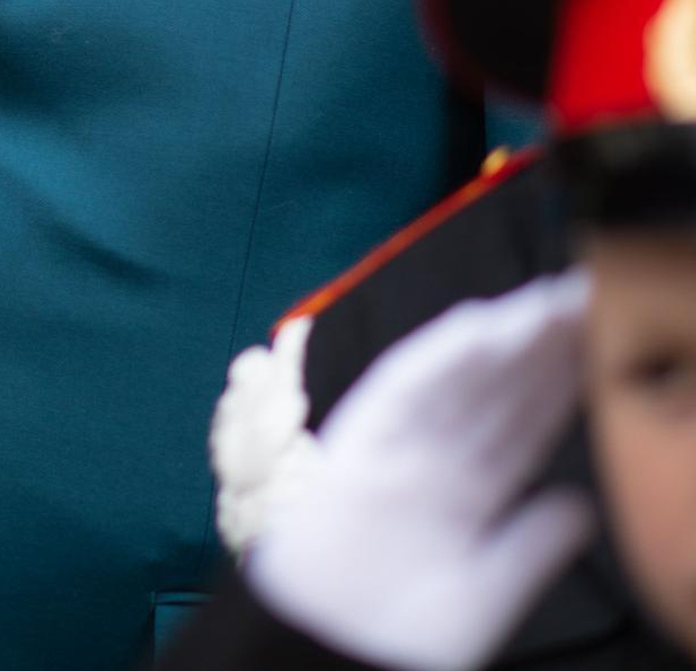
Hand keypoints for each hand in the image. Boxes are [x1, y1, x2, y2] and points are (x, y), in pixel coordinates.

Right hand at [247, 272, 595, 670]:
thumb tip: (581, 508)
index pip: (523, 427)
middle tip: (589, 294)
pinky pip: (403, 390)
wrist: (326, 645)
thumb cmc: (394, 630)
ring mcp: (397, 445)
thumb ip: (529, 547)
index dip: (562, 386)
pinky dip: (438, 357)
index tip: (602, 344)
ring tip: (550, 301)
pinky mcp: (361, 441)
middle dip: (543, 347)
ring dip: (503, 339)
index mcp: (461, 493)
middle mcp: (433, 459)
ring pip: (459, 381)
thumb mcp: (484, 591)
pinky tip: (476, 328)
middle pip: (498, 393)